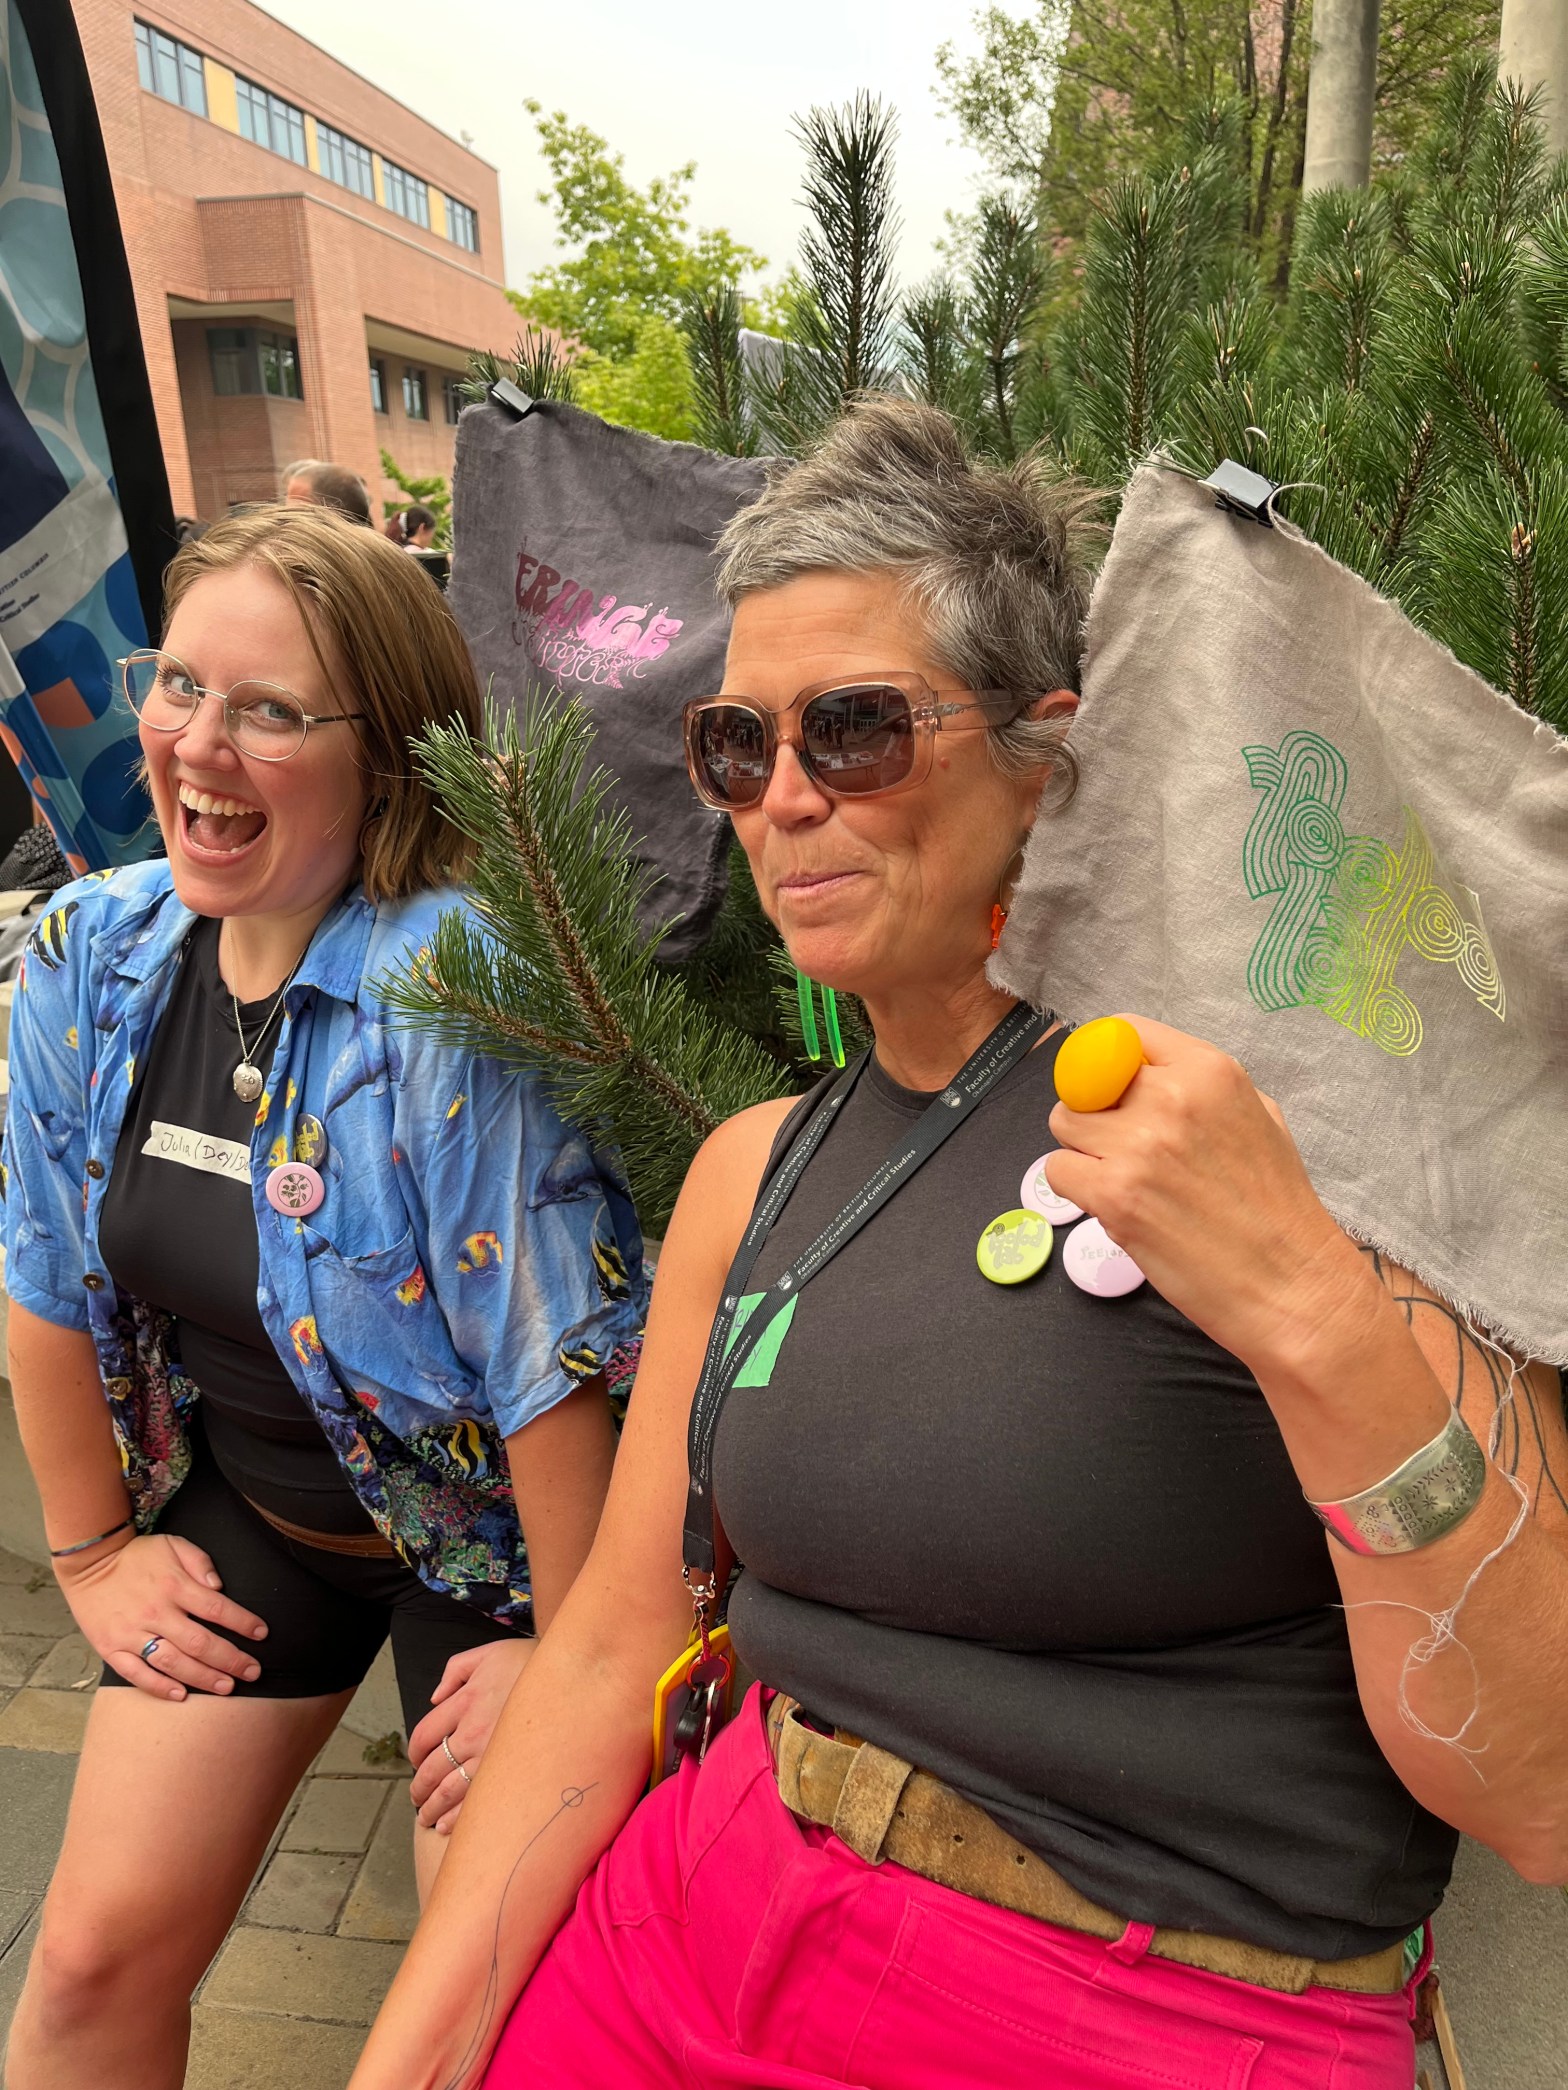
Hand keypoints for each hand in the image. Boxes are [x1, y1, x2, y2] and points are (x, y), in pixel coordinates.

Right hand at [55, 1531, 268, 1699]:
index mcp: (174, 1586)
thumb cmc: (137, 1556)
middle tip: (253, 1672)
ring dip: (202, 1678)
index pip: (217, 1609)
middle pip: (200, 1643)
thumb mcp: (173, 1544)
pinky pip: (137, 1674)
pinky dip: (159, 1687)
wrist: (90, 1563)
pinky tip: (181, 1695)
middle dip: (231, 1660)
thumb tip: (219, 1586)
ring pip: (173, 1663)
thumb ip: (200, 1562)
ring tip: (227, 1688)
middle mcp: (156, 1612)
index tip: (261, 1634)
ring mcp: (133, 1633)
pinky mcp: (112, 1648)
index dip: (243, 1623)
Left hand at [408, 1637, 534, 1833]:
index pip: (425, 1734)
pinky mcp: (509, 1774)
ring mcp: (490, 1756)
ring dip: (432, 1808)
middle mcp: (473, 1731)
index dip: (414, 1752)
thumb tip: (435, 1697)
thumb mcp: (488, 1653)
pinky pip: (475, 1802)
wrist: (571, 1677)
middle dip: (419, 1787)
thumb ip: (454, 1670)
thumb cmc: (531, 1663)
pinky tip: (446, 1826)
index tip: (415, 1761)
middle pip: (432, 1768)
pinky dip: (455, 1818)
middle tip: (417, 1797)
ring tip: (426, 1816)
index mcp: (465, 1701)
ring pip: (448, 1790)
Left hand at [1044, 1015, 1367, 1372]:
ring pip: (1064, 1125)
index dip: (1108, 1061)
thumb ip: (1198, 1089)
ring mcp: (1139, 1145)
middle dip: (1096, 1115)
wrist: (1292, 1284)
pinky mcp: (1115, 1194)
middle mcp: (1171, 1097)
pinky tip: (1117, 1208)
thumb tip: (1141, 1074)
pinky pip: (1058, 1171)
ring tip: (1126, 1182)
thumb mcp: (1258, 1117)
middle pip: (1086, 1082)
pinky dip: (1077, 1190)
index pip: (1124, 1032)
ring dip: (1083, 1152)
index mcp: (1209, 1070)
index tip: (1112, 1090)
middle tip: (1125, 1152)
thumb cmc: (1278, 1208)